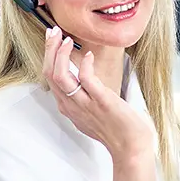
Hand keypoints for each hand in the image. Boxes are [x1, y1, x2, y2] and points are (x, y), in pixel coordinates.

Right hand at [41, 26, 152, 163]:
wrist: (131, 149)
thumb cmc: (116, 132)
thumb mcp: (91, 116)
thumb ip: (84, 100)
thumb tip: (86, 82)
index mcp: (69, 108)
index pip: (49, 78)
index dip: (48, 56)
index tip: (53, 40)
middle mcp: (72, 106)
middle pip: (49, 74)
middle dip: (49, 49)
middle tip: (53, 32)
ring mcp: (85, 104)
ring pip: (60, 75)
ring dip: (59, 53)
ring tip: (65, 38)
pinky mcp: (101, 101)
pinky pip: (85, 79)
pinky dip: (84, 64)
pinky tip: (89, 55)